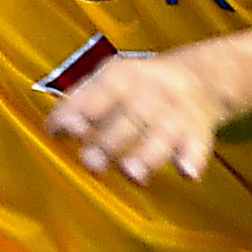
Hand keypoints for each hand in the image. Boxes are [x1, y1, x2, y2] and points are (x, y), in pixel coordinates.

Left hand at [43, 50, 232, 181]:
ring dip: (147, 154)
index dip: (79, 112)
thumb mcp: (109, 81)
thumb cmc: (140, 87)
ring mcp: (176, 113)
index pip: (99, 93)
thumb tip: (52, 130)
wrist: (199, 78)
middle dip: (110, 141)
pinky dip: (193, 160)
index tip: (62, 132)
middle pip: (131, 117)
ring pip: (162, 133)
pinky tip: (187, 173)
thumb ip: (80, 103)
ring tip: (132, 174)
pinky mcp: (197, 133)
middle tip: (92, 164)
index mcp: (123, 76)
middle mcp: (151, 92)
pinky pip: (197, 147)